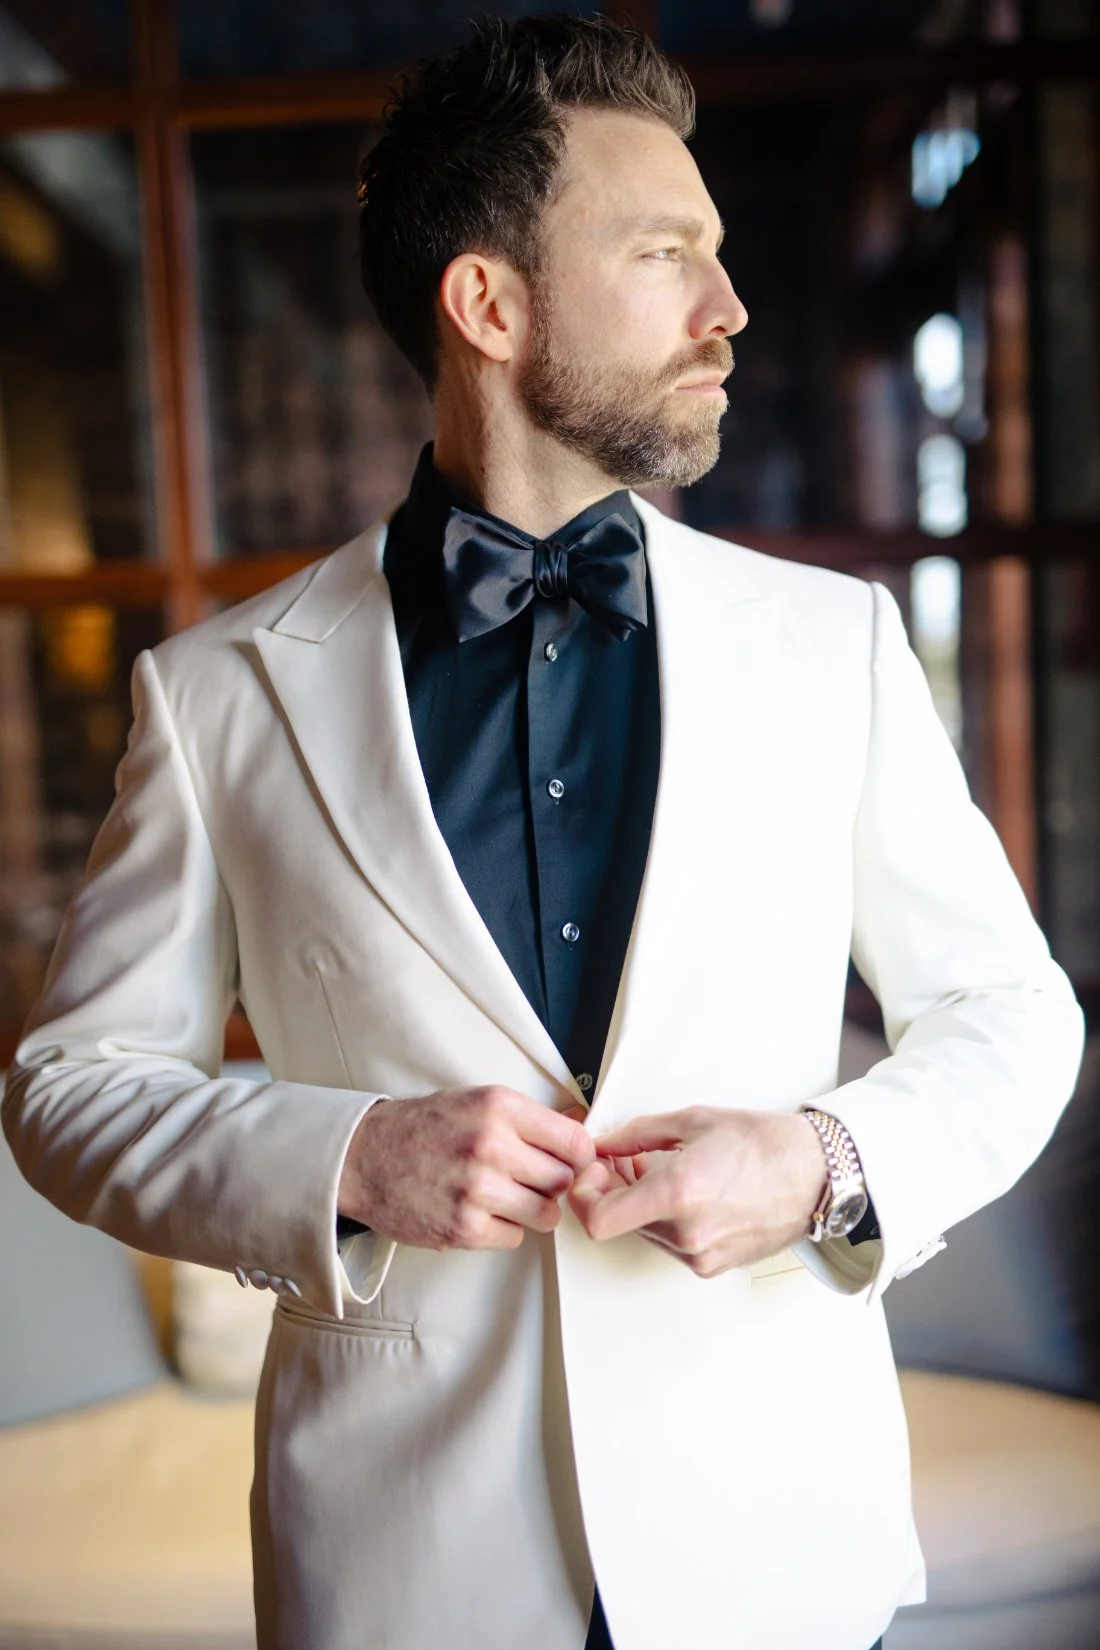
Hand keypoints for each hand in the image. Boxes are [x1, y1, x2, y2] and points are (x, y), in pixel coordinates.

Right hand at [338, 1086, 594, 1250]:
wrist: (365, 1158)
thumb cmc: (423, 1128)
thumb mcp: (477, 1101)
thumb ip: (528, 1117)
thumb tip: (582, 1125)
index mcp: (499, 1107)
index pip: (575, 1141)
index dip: (580, 1156)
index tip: (572, 1162)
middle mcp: (491, 1146)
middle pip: (563, 1180)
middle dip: (552, 1183)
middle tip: (531, 1179)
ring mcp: (477, 1190)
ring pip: (545, 1214)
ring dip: (531, 1209)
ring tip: (505, 1196)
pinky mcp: (464, 1228)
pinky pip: (514, 1237)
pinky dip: (503, 1229)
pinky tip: (481, 1211)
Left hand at [567, 1106, 826, 1277]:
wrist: (817, 1174)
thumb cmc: (764, 1143)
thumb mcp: (693, 1120)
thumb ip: (635, 1134)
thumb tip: (602, 1144)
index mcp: (679, 1192)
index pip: (598, 1220)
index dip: (583, 1197)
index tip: (591, 1174)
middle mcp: (687, 1233)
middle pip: (618, 1223)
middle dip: (612, 1190)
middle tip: (623, 1160)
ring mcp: (700, 1256)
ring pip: (642, 1232)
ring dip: (639, 1205)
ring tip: (660, 1170)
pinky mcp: (712, 1266)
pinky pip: (670, 1244)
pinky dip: (665, 1219)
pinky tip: (685, 1193)